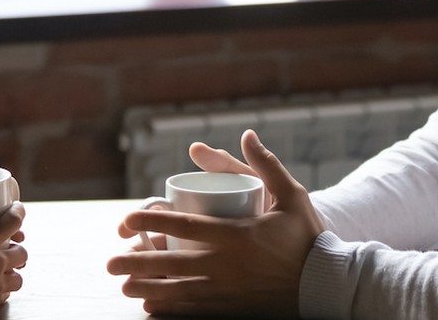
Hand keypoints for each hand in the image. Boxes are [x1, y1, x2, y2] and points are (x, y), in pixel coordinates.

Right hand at [0, 202, 28, 307]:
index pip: (12, 221)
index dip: (18, 212)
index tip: (18, 209)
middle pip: (21, 251)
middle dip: (17, 250)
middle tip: (9, 249)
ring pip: (18, 276)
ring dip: (13, 274)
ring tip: (5, 273)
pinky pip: (7, 294)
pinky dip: (4, 292)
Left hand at [107, 130, 323, 317]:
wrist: (327, 283)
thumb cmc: (308, 237)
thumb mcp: (293, 195)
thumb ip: (266, 164)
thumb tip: (246, 134)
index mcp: (235, 234)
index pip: (183, 225)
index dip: (150, 221)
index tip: (126, 220)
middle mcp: (225, 264)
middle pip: (171, 263)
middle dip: (136, 262)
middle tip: (111, 262)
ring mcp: (227, 290)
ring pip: (178, 290)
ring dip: (147, 288)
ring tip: (124, 287)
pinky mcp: (232, 308)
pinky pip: (194, 310)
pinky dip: (170, 309)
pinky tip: (152, 307)